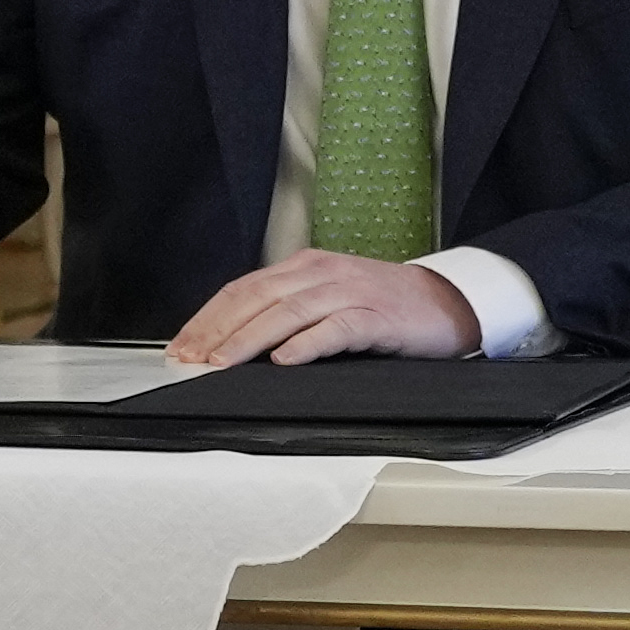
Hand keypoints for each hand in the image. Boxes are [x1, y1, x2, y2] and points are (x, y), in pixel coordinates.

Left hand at [172, 252, 477, 366]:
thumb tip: (233, 343)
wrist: (450, 302)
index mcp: (306, 267)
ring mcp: (351, 292)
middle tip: (189, 359)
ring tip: (222, 362)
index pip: (243, 290)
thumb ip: (288, 312)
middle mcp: (324, 273)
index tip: (180, 347)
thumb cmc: (386, 307)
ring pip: (289, 311)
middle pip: (257, 298)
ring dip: (250, 338)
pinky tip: (286, 358)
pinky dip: (307, 343)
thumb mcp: (329, 299)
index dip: (207, 318)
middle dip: (217, 330)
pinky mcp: (378, 316)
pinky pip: (337, 327)